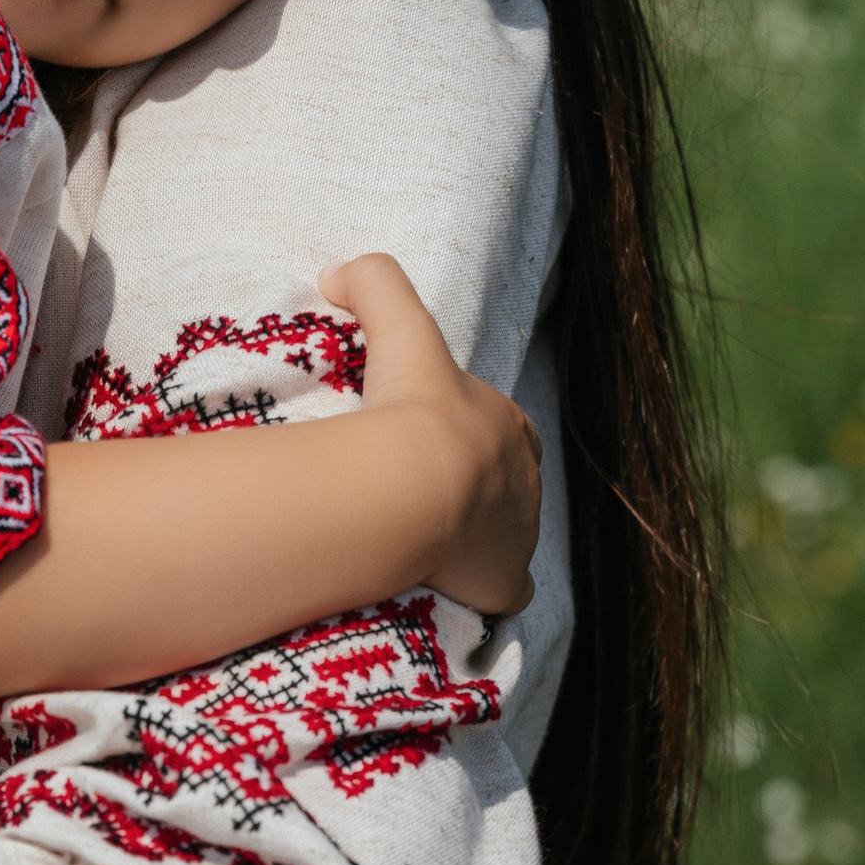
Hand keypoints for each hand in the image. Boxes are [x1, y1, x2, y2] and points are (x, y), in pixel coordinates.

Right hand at [319, 253, 543, 616]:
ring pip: (503, 537)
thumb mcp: (398, 326)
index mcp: (509, 425)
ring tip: (423, 546)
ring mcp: (520, 536)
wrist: (414, 483)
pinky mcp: (503, 583)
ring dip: (474, 541)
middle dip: (475, 490)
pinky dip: (485, 591)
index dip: (466, 433)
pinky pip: (503, 591)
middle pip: (503, 484)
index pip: (496, 426)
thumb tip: (338, 273)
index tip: (425, 442)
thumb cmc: (413, 406)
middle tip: (417, 499)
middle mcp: (526, 480)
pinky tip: (452, 590)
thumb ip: (373, 282)